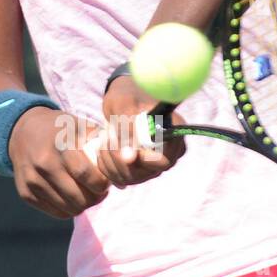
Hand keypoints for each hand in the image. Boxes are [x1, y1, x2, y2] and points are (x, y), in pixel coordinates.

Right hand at [7, 107, 111, 218]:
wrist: (22, 132)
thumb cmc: (60, 130)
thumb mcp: (80, 127)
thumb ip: (101, 143)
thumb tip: (127, 163)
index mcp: (60, 144)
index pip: (85, 175)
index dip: (101, 184)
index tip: (105, 182)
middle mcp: (43, 163)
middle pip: (78, 197)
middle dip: (94, 198)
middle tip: (98, 191)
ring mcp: (32, 179)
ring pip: (68, 208)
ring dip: (82, 205)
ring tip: (85, 193)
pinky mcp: (25, 192)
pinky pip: (56, 212)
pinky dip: (67, 208)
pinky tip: (70, 195)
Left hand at [95, 73, 185, 188]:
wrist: (121, 102)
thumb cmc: (127, 97)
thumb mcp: (124, 105)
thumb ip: (128, 128)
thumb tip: (129, 157)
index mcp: (173, 136)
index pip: (165, 160)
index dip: (143, 158)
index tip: (124, 144)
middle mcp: (168, 155)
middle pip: (147, 173)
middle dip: (120, 156)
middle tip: (106, 133)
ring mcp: (153, 167)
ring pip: (130, 177)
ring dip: (109, 157)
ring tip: (104, 133)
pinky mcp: (136, 173)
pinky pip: (118, 179)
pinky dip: (105, 163)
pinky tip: (103, 145)